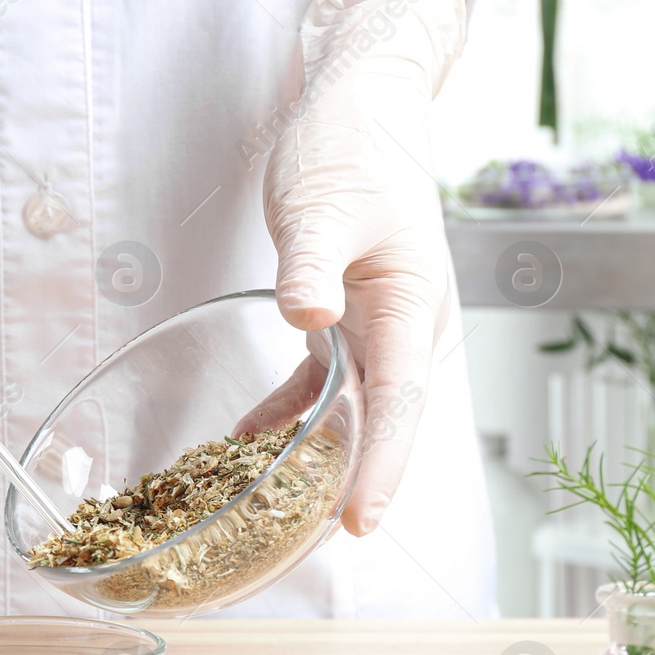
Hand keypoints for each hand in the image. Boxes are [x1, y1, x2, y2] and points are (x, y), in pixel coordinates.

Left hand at [253, 0, 467, 535]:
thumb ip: (311, 264)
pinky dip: (288, 414)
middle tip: (313, 544)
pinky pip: (322, 385)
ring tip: (277, 513)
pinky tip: (245, 441)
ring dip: (319, 458)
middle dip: (354, 483)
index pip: (399, 404)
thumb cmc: (350, 151)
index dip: (381, 467)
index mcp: (410, 305)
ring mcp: (378, 326)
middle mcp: (403, 327)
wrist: (362, 111)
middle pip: (383, 421)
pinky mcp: (347, 320)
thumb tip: (307, 318)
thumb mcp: (322, 206)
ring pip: (354, 410)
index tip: (359, 523)